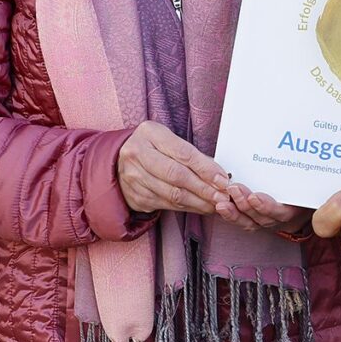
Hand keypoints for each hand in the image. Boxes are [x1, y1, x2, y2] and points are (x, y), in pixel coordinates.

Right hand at [116, 122, 237, 215]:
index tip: (223, 180)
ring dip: (199, 202)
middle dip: (204, 189)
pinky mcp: (136, 196)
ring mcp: (133, 177)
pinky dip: (187, 208)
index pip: (183, 153)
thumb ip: (190, 154)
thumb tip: (218, 174)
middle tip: (223, 196)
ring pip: (173, 194)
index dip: (205, 168)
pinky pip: (166, 205)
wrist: (117, 161)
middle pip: (177, 176)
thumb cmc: (151, 147)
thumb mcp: (167, 139)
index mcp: (149, 133)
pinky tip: (200, 207)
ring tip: (216, 204)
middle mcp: (137, 154)